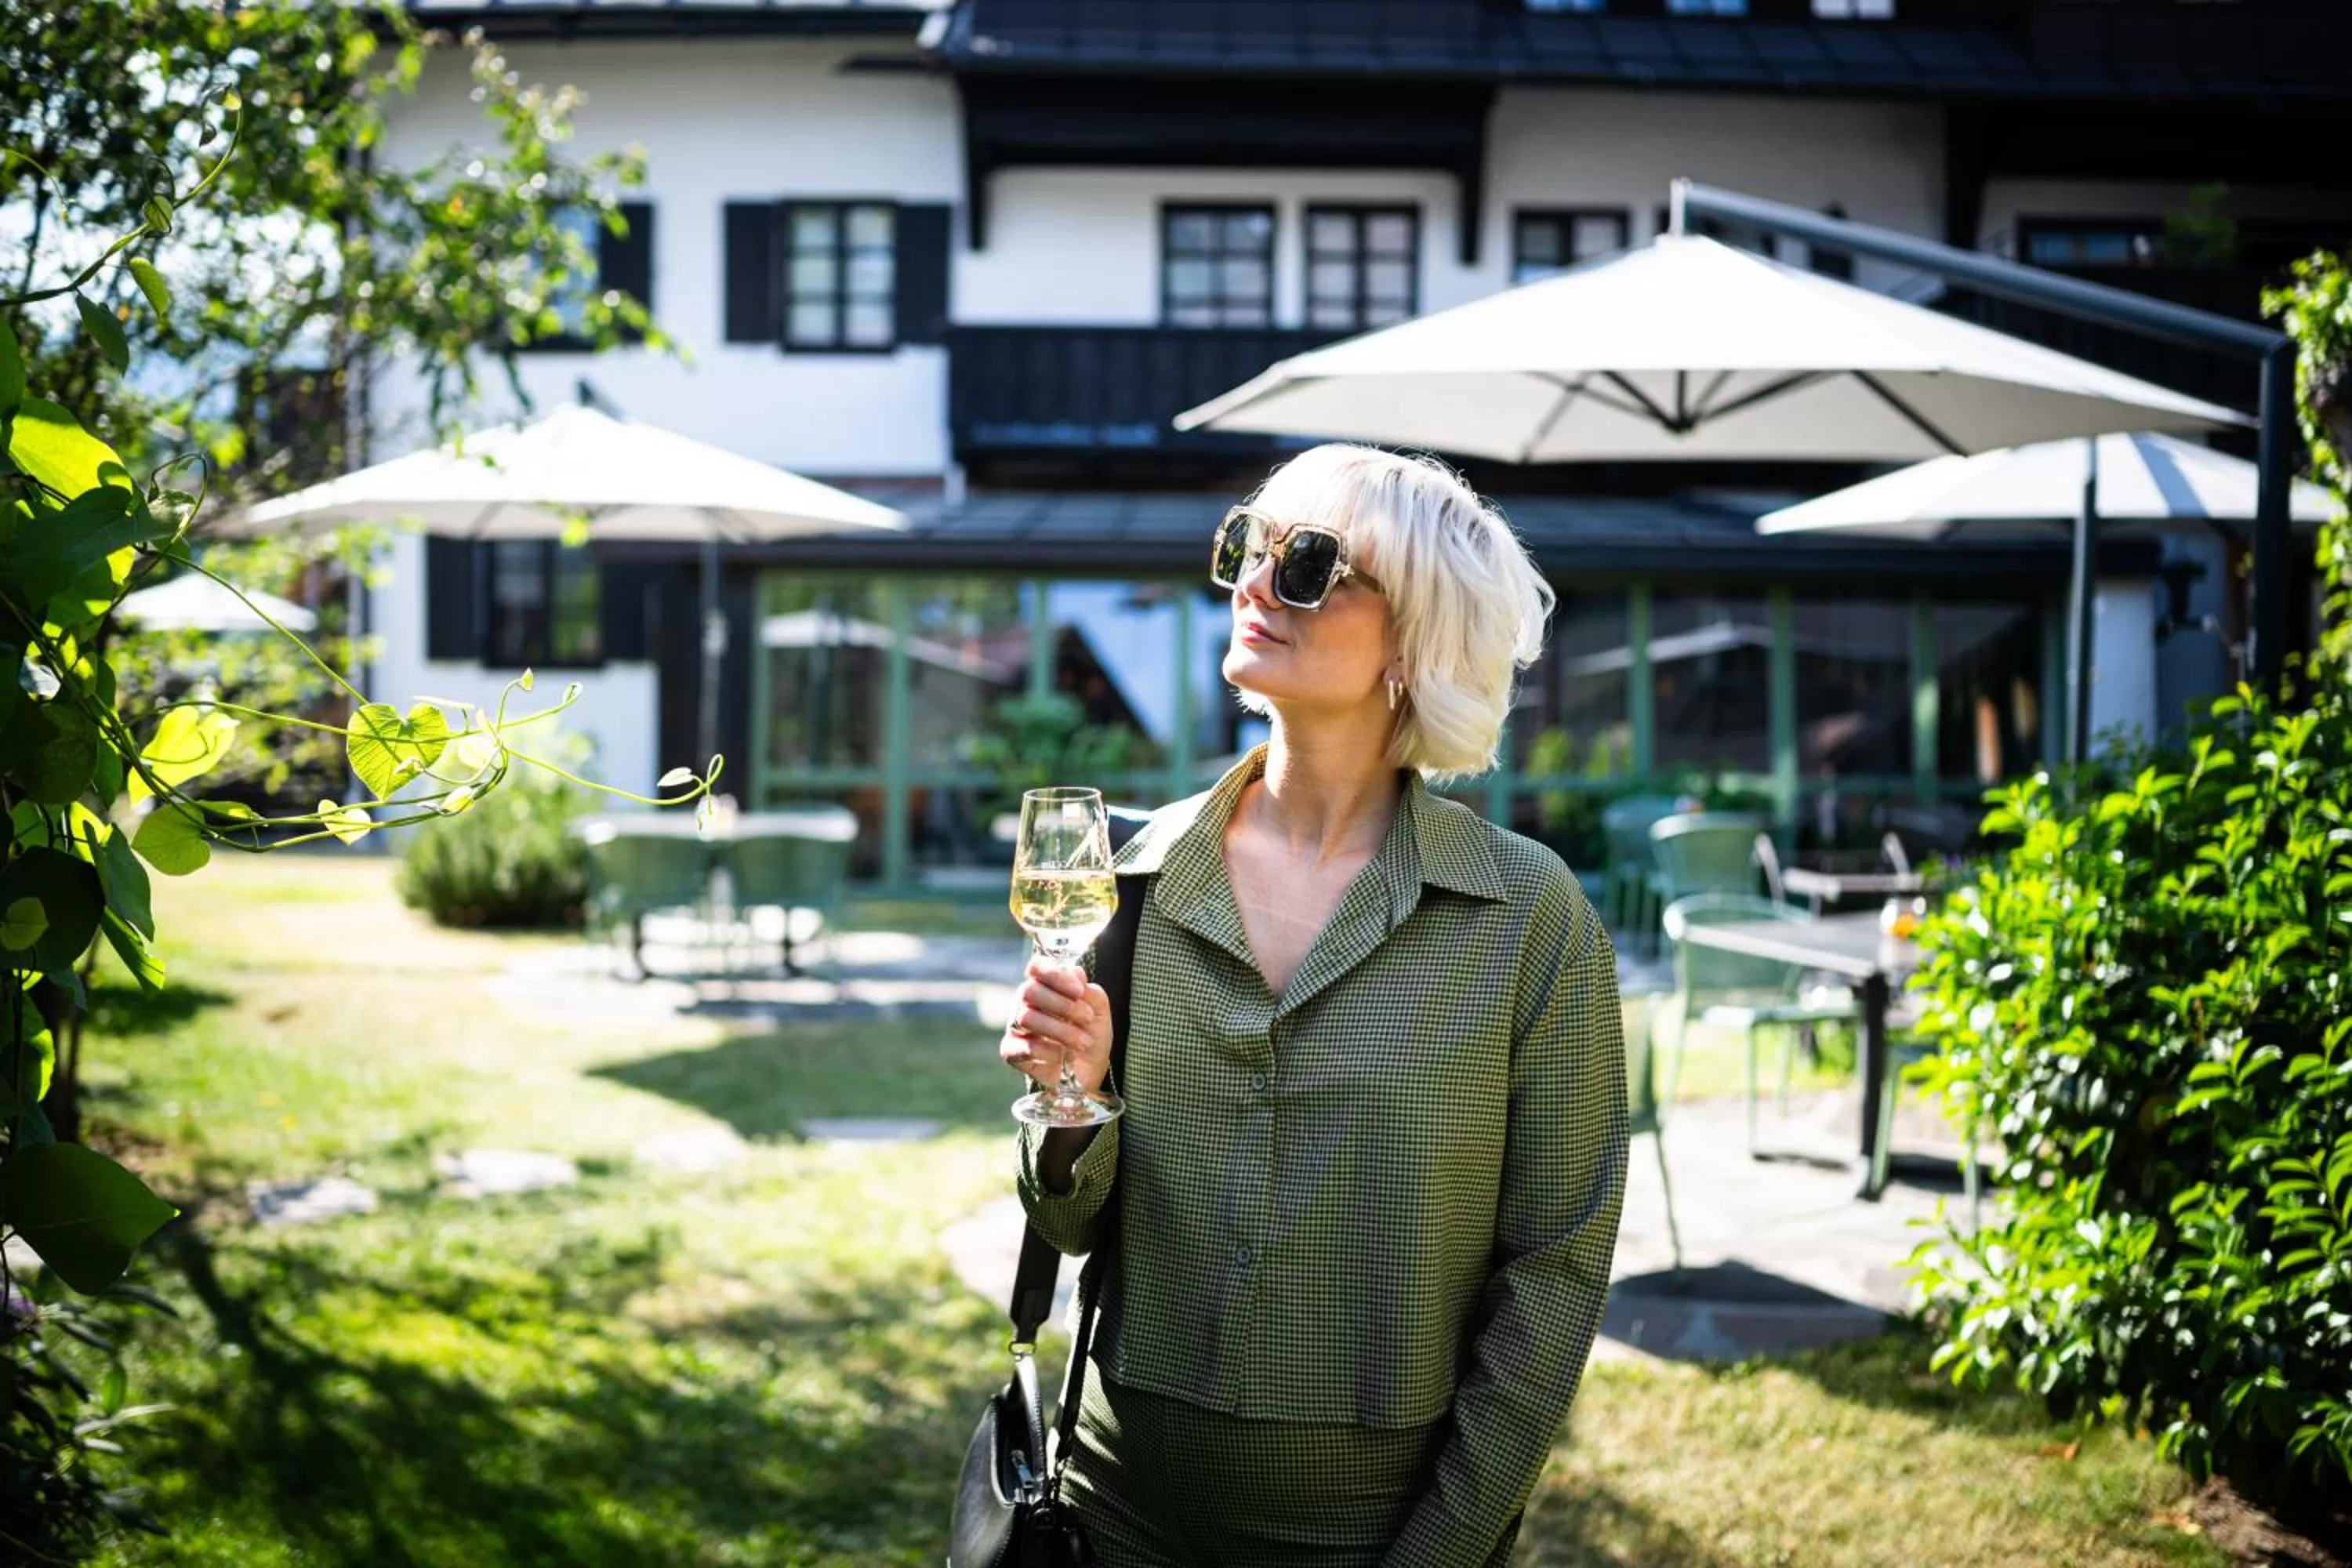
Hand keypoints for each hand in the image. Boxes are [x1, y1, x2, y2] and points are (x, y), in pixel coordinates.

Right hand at [998, 955, 1112, 1093]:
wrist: (1089, 1070)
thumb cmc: (1090, 1034)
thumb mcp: (1099, 1012)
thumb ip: (1090, 992)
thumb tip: (1076, 973)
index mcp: (1045, 986)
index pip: (1036, 967)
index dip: (1054, 975)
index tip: (1079, 991)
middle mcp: (1026, 1003)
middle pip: (1029, 990)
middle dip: (1063, 1005)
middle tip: (1087, 1018)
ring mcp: (1016, 1026)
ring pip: (1026, 1017)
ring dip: (1061, 1031)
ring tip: (1084, 1042)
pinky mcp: (1011, 1051)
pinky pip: (1023, 1046)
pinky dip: (1047, 1051)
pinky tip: (1061, 1057)